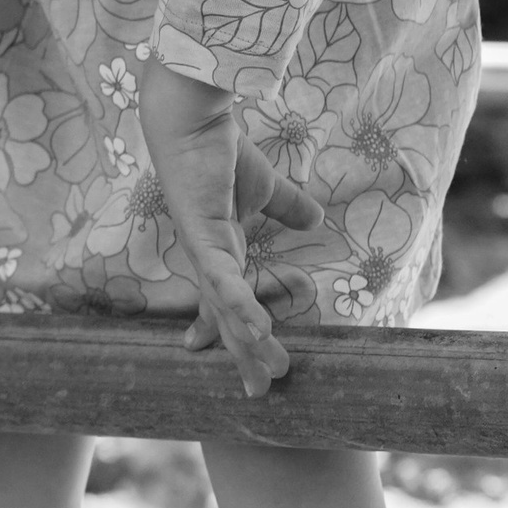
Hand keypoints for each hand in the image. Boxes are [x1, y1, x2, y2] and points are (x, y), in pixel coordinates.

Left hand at [137, 58, 322, 397]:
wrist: (193, 117)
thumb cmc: (221, 149)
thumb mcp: (264, 186)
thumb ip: (286, 206)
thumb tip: (315, 219)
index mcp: (219, 248)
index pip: (223, 301)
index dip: (229, 331)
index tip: (242, 359)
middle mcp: (206, 256)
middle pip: (224, 316)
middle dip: (242, 353)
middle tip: (260, 390)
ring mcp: (201, 248)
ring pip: (225, 306)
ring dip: (247, 339)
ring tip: (268, 369)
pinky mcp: (201, 233)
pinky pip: (222, 278)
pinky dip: (237, 305)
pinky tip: (256, 329)